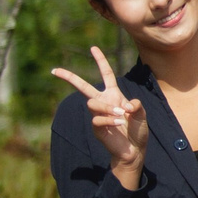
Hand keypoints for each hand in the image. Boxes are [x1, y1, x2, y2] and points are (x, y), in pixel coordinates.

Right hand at [51, 46, 147, 172]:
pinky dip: (110, 120)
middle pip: (83, 86)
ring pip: (92, 103)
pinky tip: (120, 124)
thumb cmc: (138, 130)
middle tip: (55, 70)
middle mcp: (104, 102)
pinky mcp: (96, 127)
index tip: (93, 47)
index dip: (100, 61)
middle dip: (69, 77)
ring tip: (121, 116)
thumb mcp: (142, 114)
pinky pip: (97, 119)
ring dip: (107, 108)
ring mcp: (98, 114)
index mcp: (114, 95)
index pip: (106, 74)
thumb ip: (137, 106)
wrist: (134, 150)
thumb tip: (126, 105)